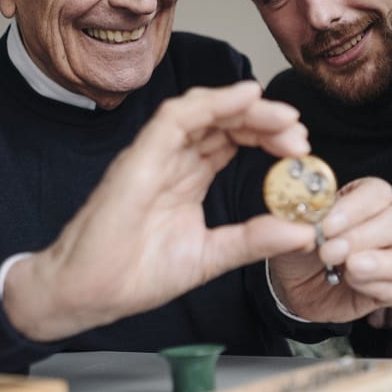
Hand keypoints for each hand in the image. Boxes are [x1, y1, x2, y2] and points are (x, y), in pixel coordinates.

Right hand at [3, 81, 315, 340]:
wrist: (88, 294)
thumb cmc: (135, 274)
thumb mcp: (211, 256)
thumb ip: (253, 240)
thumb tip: (303, 232)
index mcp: (187, 178)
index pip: (232, 141)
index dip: (266, 137)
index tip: (299, 148)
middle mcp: (172, 159)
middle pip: (224, 122)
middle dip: (265, 120)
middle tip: (299, 133)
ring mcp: (154, 155)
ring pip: (204, 111)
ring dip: (247, 108)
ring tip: (284, 118)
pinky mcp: (138, 157)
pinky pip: (175, 117)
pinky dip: (211, 103)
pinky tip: (245, 97)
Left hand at [268, 177, 391, 322]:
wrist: (291, 284)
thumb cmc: (296, 247)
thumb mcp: (290, 229)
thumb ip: (296, 223)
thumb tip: (307, 227)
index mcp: (362, 199)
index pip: (379, 192)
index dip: (357, 207)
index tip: (327, 225)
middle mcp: (385, 225)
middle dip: (367, 236)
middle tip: (331, 251)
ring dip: (385, 264)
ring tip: (350, 269)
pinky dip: (379, 288)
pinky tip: (352, 284)